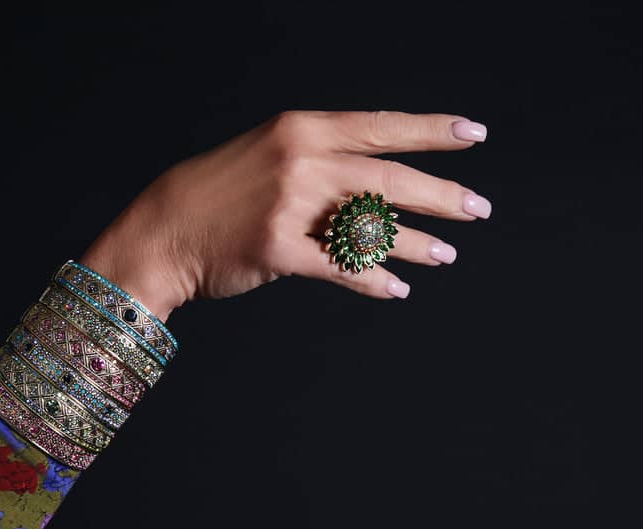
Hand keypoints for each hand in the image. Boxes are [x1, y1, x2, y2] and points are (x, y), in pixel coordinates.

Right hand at [79, 110, 490, 320]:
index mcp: (301, 128)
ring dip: (417, 244)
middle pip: (389, 179)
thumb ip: (323, 156)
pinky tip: (397, 288)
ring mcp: (290, 206)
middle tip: (478, 209)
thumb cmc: (220, 193)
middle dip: (442, 195)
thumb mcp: (270, 153)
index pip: (381, 125)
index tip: (473, 135)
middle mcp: (300, 161)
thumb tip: (380, 178)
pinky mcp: (280, 250)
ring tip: (447, 253)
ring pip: (373, 227)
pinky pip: (343, 268)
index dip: (431, 131)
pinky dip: (374, 280)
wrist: (164, 229)